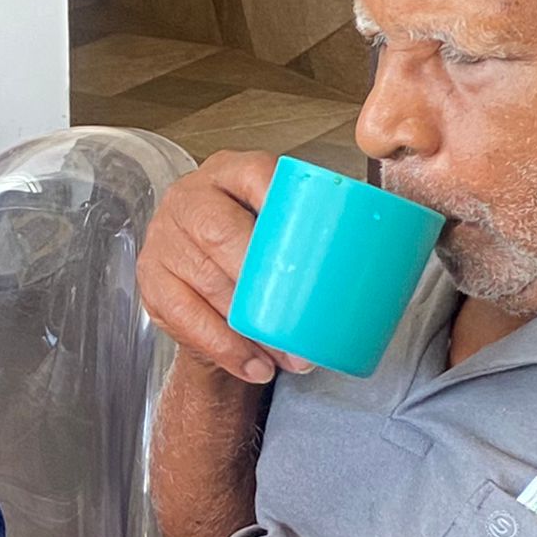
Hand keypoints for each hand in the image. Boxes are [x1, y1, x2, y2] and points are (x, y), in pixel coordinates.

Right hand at [137, 150, 308, 384]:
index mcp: (231, 172)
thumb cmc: (253, 250)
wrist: (206, 284)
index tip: (310, 243)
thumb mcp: (277, 226)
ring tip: (288, 356)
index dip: (282, 205)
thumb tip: (384, 267)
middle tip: (298, 321)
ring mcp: (165, 239)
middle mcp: (190, 198)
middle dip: (260, 283)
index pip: (257, 176)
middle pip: (221, 234)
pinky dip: (224, 346)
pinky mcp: (152, 280)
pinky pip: (185, 317)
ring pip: (206, 282)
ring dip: (248, 326)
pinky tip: (253, 364)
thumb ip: (314, 229)